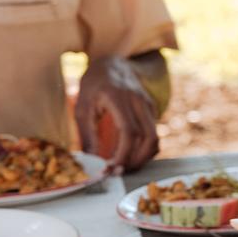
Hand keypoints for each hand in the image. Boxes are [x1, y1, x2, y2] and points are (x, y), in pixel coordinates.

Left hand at [76, 56, 159, 170]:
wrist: (113, 65)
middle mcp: (138, 101)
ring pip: (155, 139)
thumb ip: (87, 134)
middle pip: (149, 138)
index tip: (111, 169)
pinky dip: (146, 151)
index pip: (129, 132)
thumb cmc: (94, 86)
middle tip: (119, 171)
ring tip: (125, 166)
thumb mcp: (82, 107)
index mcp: (118, 98)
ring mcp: (148, 105)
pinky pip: (154, 136)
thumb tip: (91, 161)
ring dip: (143, 158)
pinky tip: (132, 156)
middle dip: (135, 160)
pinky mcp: (152, 111)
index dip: (123, 155)